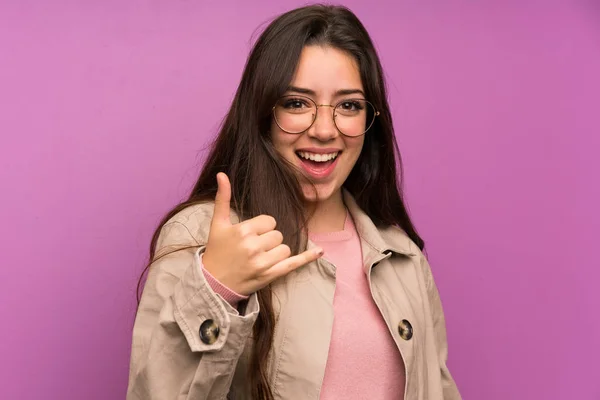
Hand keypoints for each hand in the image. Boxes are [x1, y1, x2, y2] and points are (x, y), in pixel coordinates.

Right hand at [202, 173, 322, 294]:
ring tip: (260, 258)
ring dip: (277, 252)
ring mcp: (263, 263)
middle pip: (278, 234)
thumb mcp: (217, 224)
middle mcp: (254, 246)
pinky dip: (308, 258)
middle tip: (253, 249)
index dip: (262, 227)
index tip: (250, 236)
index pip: (269, 221)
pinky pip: (294, 264)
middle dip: (268, 240)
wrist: (213, 283)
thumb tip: (222, 174)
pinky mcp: (270, 275)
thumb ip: (222, 198)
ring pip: (286, 248)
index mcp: (243, 231)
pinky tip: (320, 252)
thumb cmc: (216, 251)